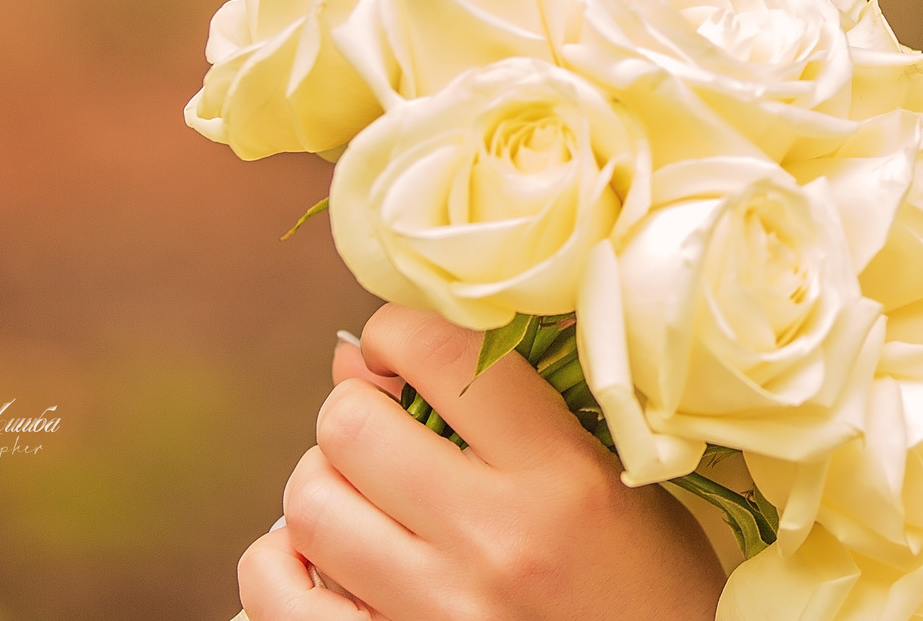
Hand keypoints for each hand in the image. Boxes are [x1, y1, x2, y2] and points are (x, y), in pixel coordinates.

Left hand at [237, 303, 724, 620]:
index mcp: (560, 478)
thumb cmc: (649, 580)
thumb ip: (517, 409)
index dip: (398, 329)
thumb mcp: (618, 477)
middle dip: (356, 412)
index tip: (401, 347)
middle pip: (349, 427)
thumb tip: (361, 356)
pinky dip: (279, 562)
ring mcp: (432, 613)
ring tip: (361, 495)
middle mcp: (491, 543)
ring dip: (322, 485)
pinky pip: (273, 592)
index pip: (442, 352)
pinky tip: (323, 557)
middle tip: (384, 429)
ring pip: (307, 505)